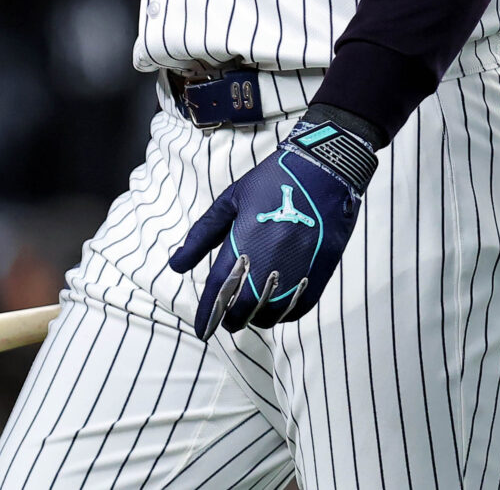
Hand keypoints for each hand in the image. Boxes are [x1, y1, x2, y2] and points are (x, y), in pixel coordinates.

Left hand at [168, 109, 379, 337]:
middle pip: (244, 306)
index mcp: (243, 241)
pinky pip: (300, 306)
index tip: (201, 330)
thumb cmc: (272, 181)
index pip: (219, 288)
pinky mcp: (321, 270)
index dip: (208, 313)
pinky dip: (285, 314)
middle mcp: (269, 259)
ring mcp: (297, 267)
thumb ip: (202, 235)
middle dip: (230, 320)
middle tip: (225, 323)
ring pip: (272, 312)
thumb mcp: (231, 201)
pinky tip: (275, 310)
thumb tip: (176, 265)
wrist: (323, 168)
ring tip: (248, 316)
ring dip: (257, 319)